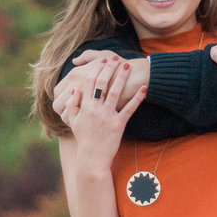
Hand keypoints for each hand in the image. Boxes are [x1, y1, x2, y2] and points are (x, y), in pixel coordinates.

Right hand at [58, 58, 146, 172]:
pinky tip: (143, 89)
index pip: (89, 83)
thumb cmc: (84, 139)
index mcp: (84, 107)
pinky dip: (137, 99)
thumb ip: (72, 105)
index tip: (103, 60)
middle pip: (102, 83)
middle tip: (115, 58)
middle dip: (109, 68)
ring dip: (122, 77)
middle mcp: (95, 109)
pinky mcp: (118, 124)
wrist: (92, 158)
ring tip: (128, 66)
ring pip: (115, 92)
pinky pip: (129, 109)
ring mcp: (107, 116)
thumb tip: (74, 90)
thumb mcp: (73, 122)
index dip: (96, 69)